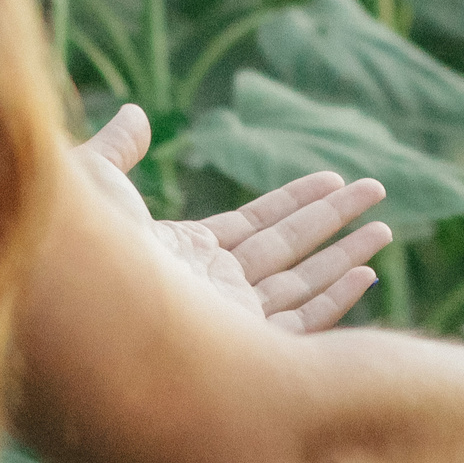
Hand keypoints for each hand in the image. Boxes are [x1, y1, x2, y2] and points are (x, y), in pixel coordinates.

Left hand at [77, 105, 391, 332]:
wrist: (84, 311)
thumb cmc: (79, 251)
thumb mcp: (93, 186)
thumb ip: (117, 150)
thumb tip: (133, 113)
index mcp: (183, 252)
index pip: (252, 223)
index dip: (293, 200)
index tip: (331, 179)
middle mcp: (213, 288)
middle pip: (288, 248)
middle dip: (333, 219)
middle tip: (376, 191)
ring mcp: (230, 321)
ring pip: (302, 282)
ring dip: (345, 255)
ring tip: (385, 229)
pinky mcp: (243, 349)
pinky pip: (302, 324)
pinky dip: (336, 299)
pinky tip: (366, 274)